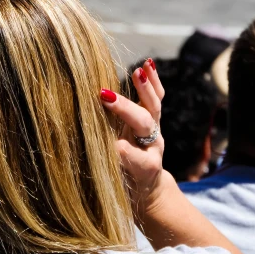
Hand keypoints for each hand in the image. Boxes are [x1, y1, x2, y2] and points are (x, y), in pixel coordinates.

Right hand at [101, 58, 168, 218]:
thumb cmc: (123, 188)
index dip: (126, 152)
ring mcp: (154, 131)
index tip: (113, 146)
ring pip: (153, 108)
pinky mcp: (154, 119)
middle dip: (126, 110)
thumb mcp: (112, 188)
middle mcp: (152, 147)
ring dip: (145, 88)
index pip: (136, 158)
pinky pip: (156, 99)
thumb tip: (98, 154)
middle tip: (105, 97)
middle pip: (143, 125)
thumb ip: (106, 174)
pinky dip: (153, 82)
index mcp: (143, 168)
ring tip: (138, 70)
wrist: (146, 187)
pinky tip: (147, 65)